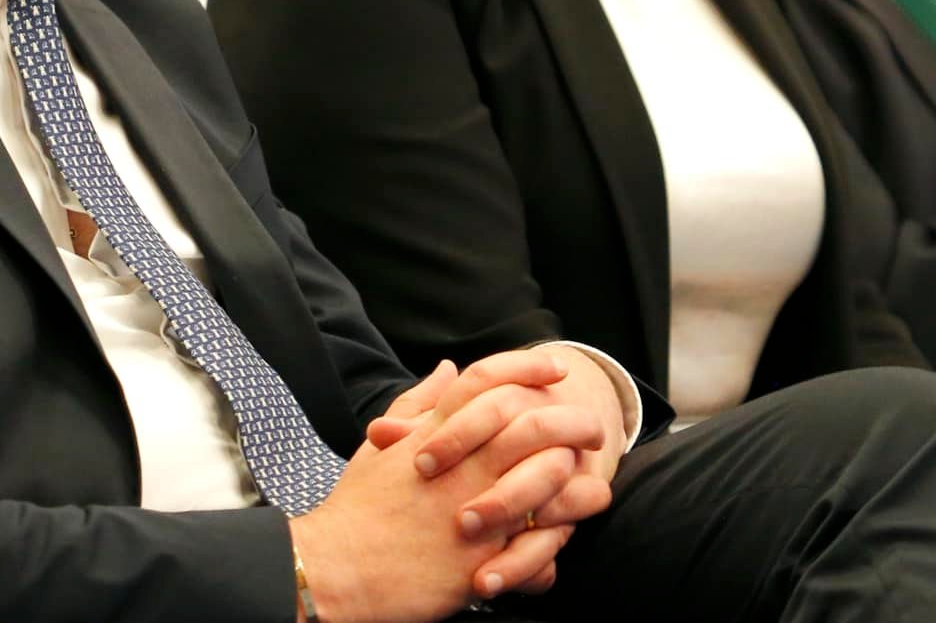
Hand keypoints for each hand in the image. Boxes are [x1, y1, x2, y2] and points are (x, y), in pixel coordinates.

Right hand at [293, 372, 588, 622]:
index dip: (527, 367)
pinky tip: (573, 533)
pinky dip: (558, 535)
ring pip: (543, 481)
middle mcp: (458, 465)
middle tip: (592, 426)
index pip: (487, 382)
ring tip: (599, 484)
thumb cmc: (357, 509)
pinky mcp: (476, 558)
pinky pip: (534, 542)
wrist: (336, 568)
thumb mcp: (381, 446)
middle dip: (569, 420)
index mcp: (434, 434)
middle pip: (529, 424)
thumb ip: (419, 404)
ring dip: (577, 480)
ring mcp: (469, 509)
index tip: (559, 367)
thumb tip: (449, 368)